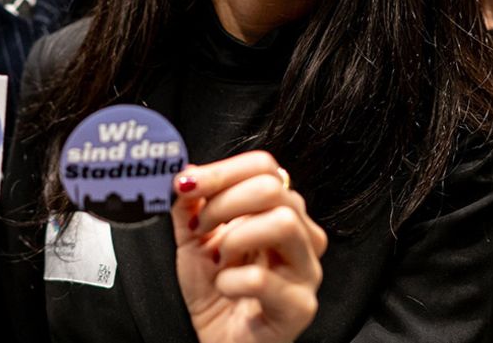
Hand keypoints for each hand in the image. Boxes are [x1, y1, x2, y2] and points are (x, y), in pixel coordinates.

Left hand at [171, 151, 326, 342]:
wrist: (219, 340)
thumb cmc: (214, 291)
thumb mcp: (192, 240)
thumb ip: (189, 205)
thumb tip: (186, 171)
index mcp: (279, 212)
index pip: (265, 167)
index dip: (222, 170)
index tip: (187, 184)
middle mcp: (302, 236)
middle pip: (275, 188)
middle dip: (224, 202)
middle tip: (200, 226)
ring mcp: (307, 271)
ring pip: (283, 223)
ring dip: (236, 237)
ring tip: (219, 258)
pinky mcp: (299, 307)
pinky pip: (263, 278)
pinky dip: (231, 280)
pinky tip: (224, 287)